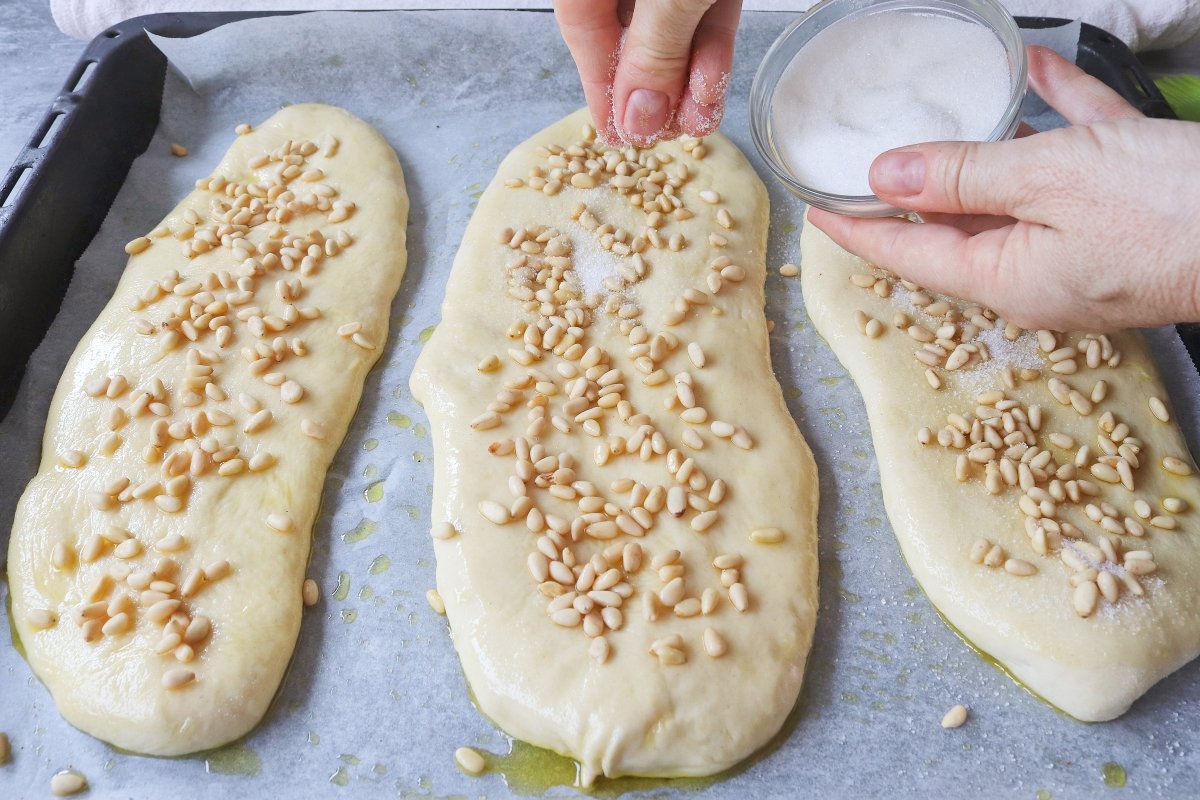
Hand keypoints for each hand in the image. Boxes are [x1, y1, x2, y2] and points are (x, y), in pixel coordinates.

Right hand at [553, 0, 742, 145]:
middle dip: (653, 91)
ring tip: (700, 118)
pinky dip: (711, 46)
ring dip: (688, 78)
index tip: (617, 137)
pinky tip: (713, 86)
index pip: (582, 30)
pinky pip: (702, 10)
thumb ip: (656, 49)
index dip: (599, 89)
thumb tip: (638, 118)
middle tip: (666, 133)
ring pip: (669, 28)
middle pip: (624, 35)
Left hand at [807, 45, 1199, 331]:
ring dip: (984, 144)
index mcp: (1008, 279)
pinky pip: (1075, 162)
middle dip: (914, 190)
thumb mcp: (1048, 182)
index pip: (908, 253)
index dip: (858, 229)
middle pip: (955, 227)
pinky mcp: (1130, 215)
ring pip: (1016, 188)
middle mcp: (1039, 273)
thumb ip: (962, 178)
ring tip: (946, 108)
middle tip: (868, 162)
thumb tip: (883, 176)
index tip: (816, 210)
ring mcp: (1086, 247)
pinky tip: (1037, 72)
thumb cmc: (1171, 212)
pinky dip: (1053, 119)